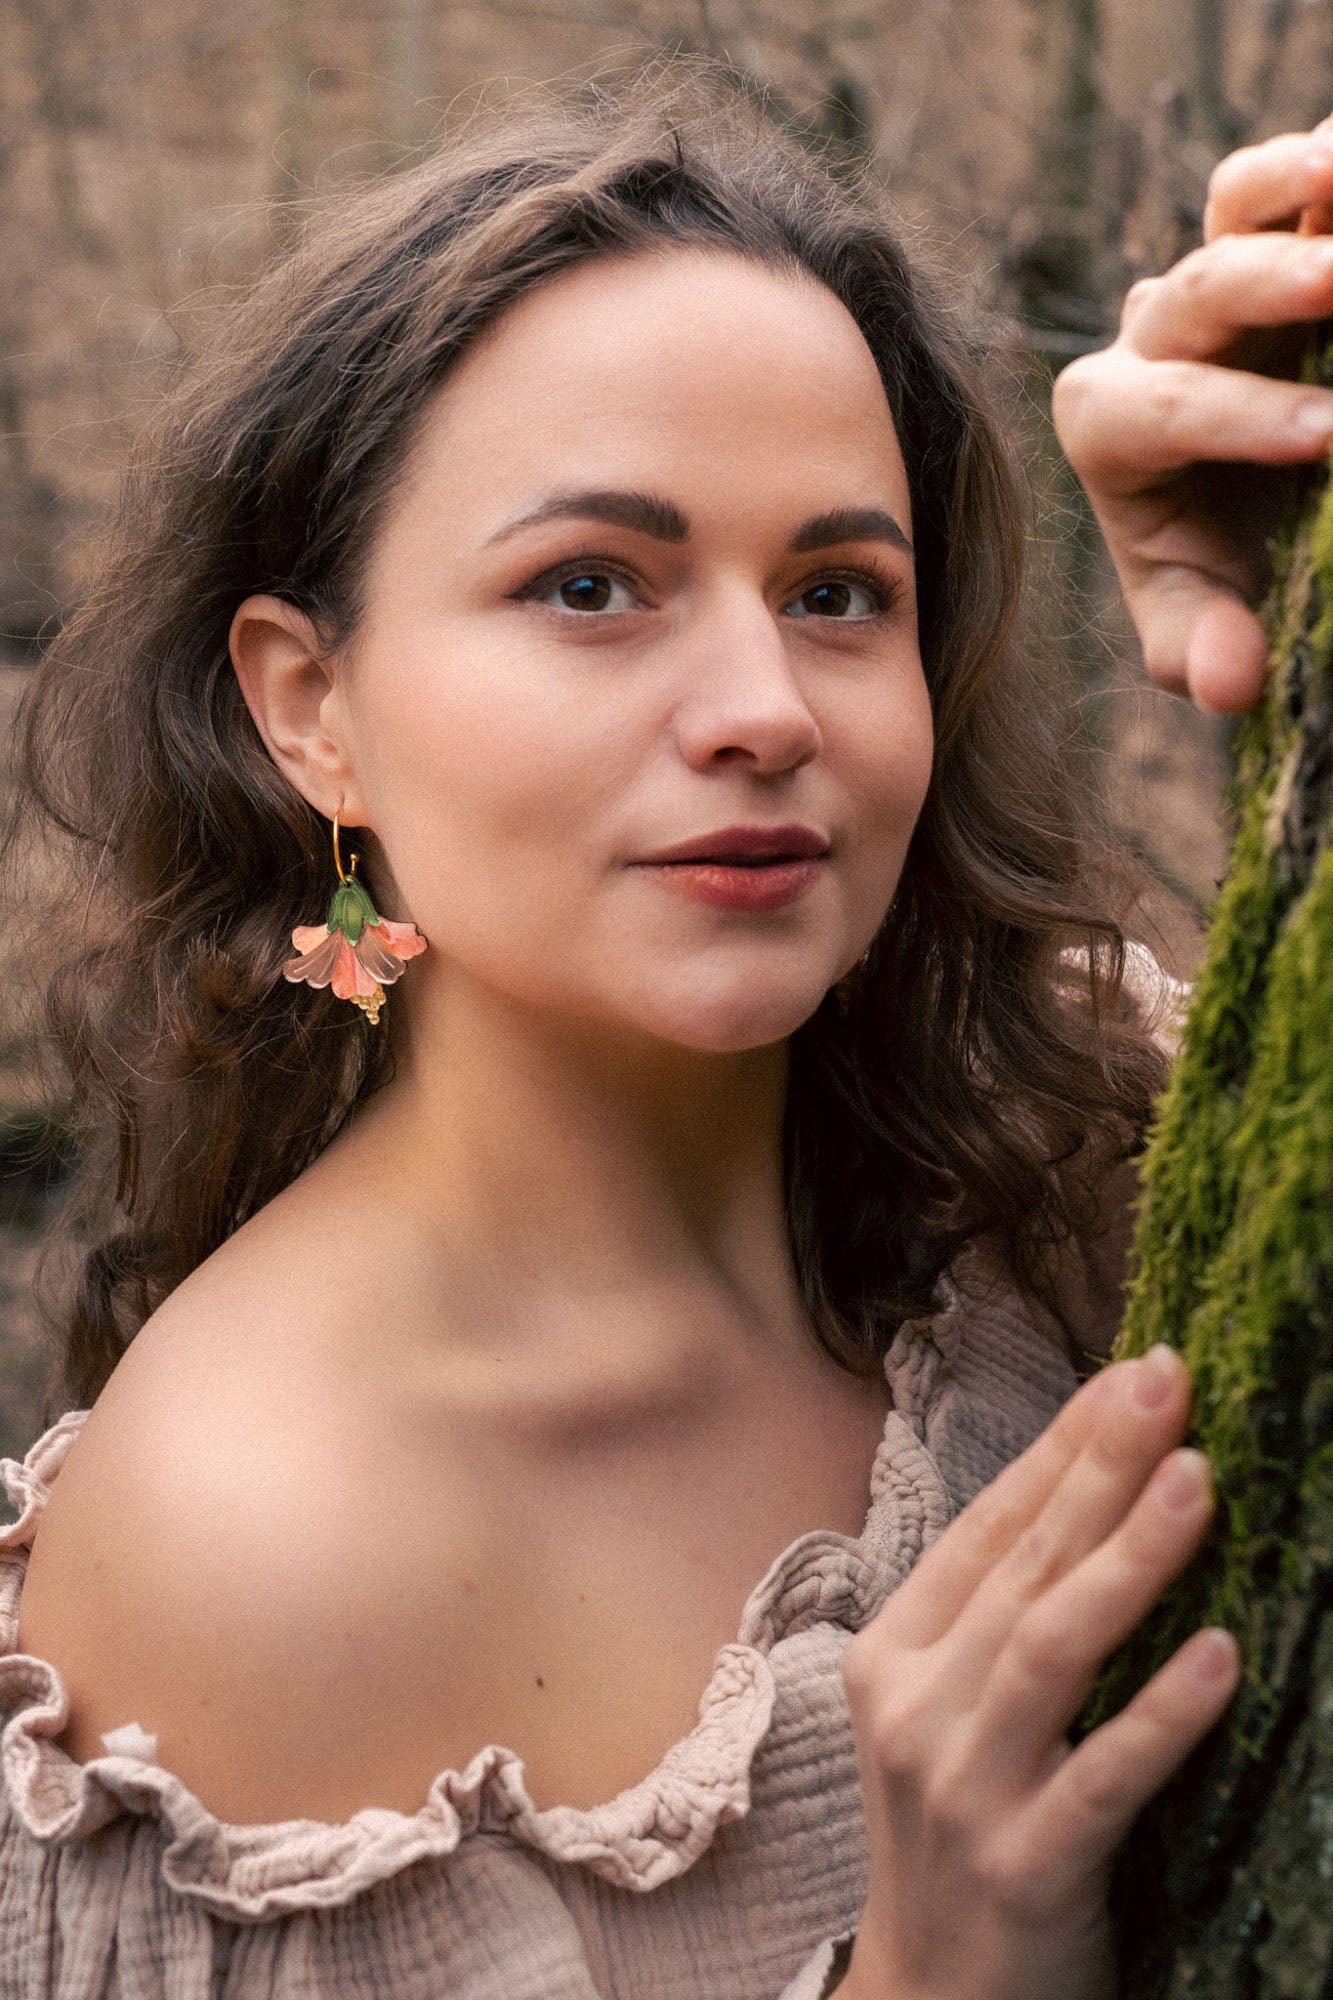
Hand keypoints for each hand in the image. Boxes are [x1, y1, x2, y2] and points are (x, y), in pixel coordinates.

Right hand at [834, 1347, 1239, 1999]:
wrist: (931, 1998)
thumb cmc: (958, 1829)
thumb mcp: (951, 1709)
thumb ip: (1005, 1614)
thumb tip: (1103, 1493)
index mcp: (896, 1651)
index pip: (989, 1525)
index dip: (1063, 1447)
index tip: (1131, 1374)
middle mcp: (919, 1706)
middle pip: (1025, 1566)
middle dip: (1101, 1467)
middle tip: (1168, 1383)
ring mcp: (965, 1787)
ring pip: (1053, 1648)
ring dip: (1131, 1558)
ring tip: (1196, 1480)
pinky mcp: (1027, 1864)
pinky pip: (1105, 1776)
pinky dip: (1164, 1712)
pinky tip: (1221, 1655)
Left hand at [1052, 114, 1332, 713]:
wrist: (1246, 491)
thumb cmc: (1215, 551)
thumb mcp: (1199, 610)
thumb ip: (1199, 647)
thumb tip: (1226, 687)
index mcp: (1108, 422)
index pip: (1158, 411)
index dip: (1239, 419)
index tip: (1327, 437)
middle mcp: (1150, 334)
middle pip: (1195, 292)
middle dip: (1270, 287)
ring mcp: (1215, 268)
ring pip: (1235, 203)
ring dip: (1291, 177)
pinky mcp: (1277, 225)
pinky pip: (1296, 177)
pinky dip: (1330, 164)